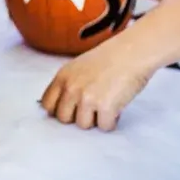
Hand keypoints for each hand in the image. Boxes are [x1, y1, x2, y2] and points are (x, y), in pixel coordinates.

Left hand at [40, 41, 154, 130]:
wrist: (132, 52)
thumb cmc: (110, 58)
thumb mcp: (78, 67)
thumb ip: (68, 84)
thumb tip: (62, 105)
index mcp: (62, 77)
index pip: (47, 104)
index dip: (58, 110)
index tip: (69, 111)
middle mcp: (71, 88)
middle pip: (63, 118)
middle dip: (77, 117)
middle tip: (91, 109)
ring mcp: (87, 99)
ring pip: (83, 125)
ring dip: (95, 120)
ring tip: (106, 105)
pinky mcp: (105, 107)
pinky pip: (104, 126)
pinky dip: (112, 121)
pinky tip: (116, 108)